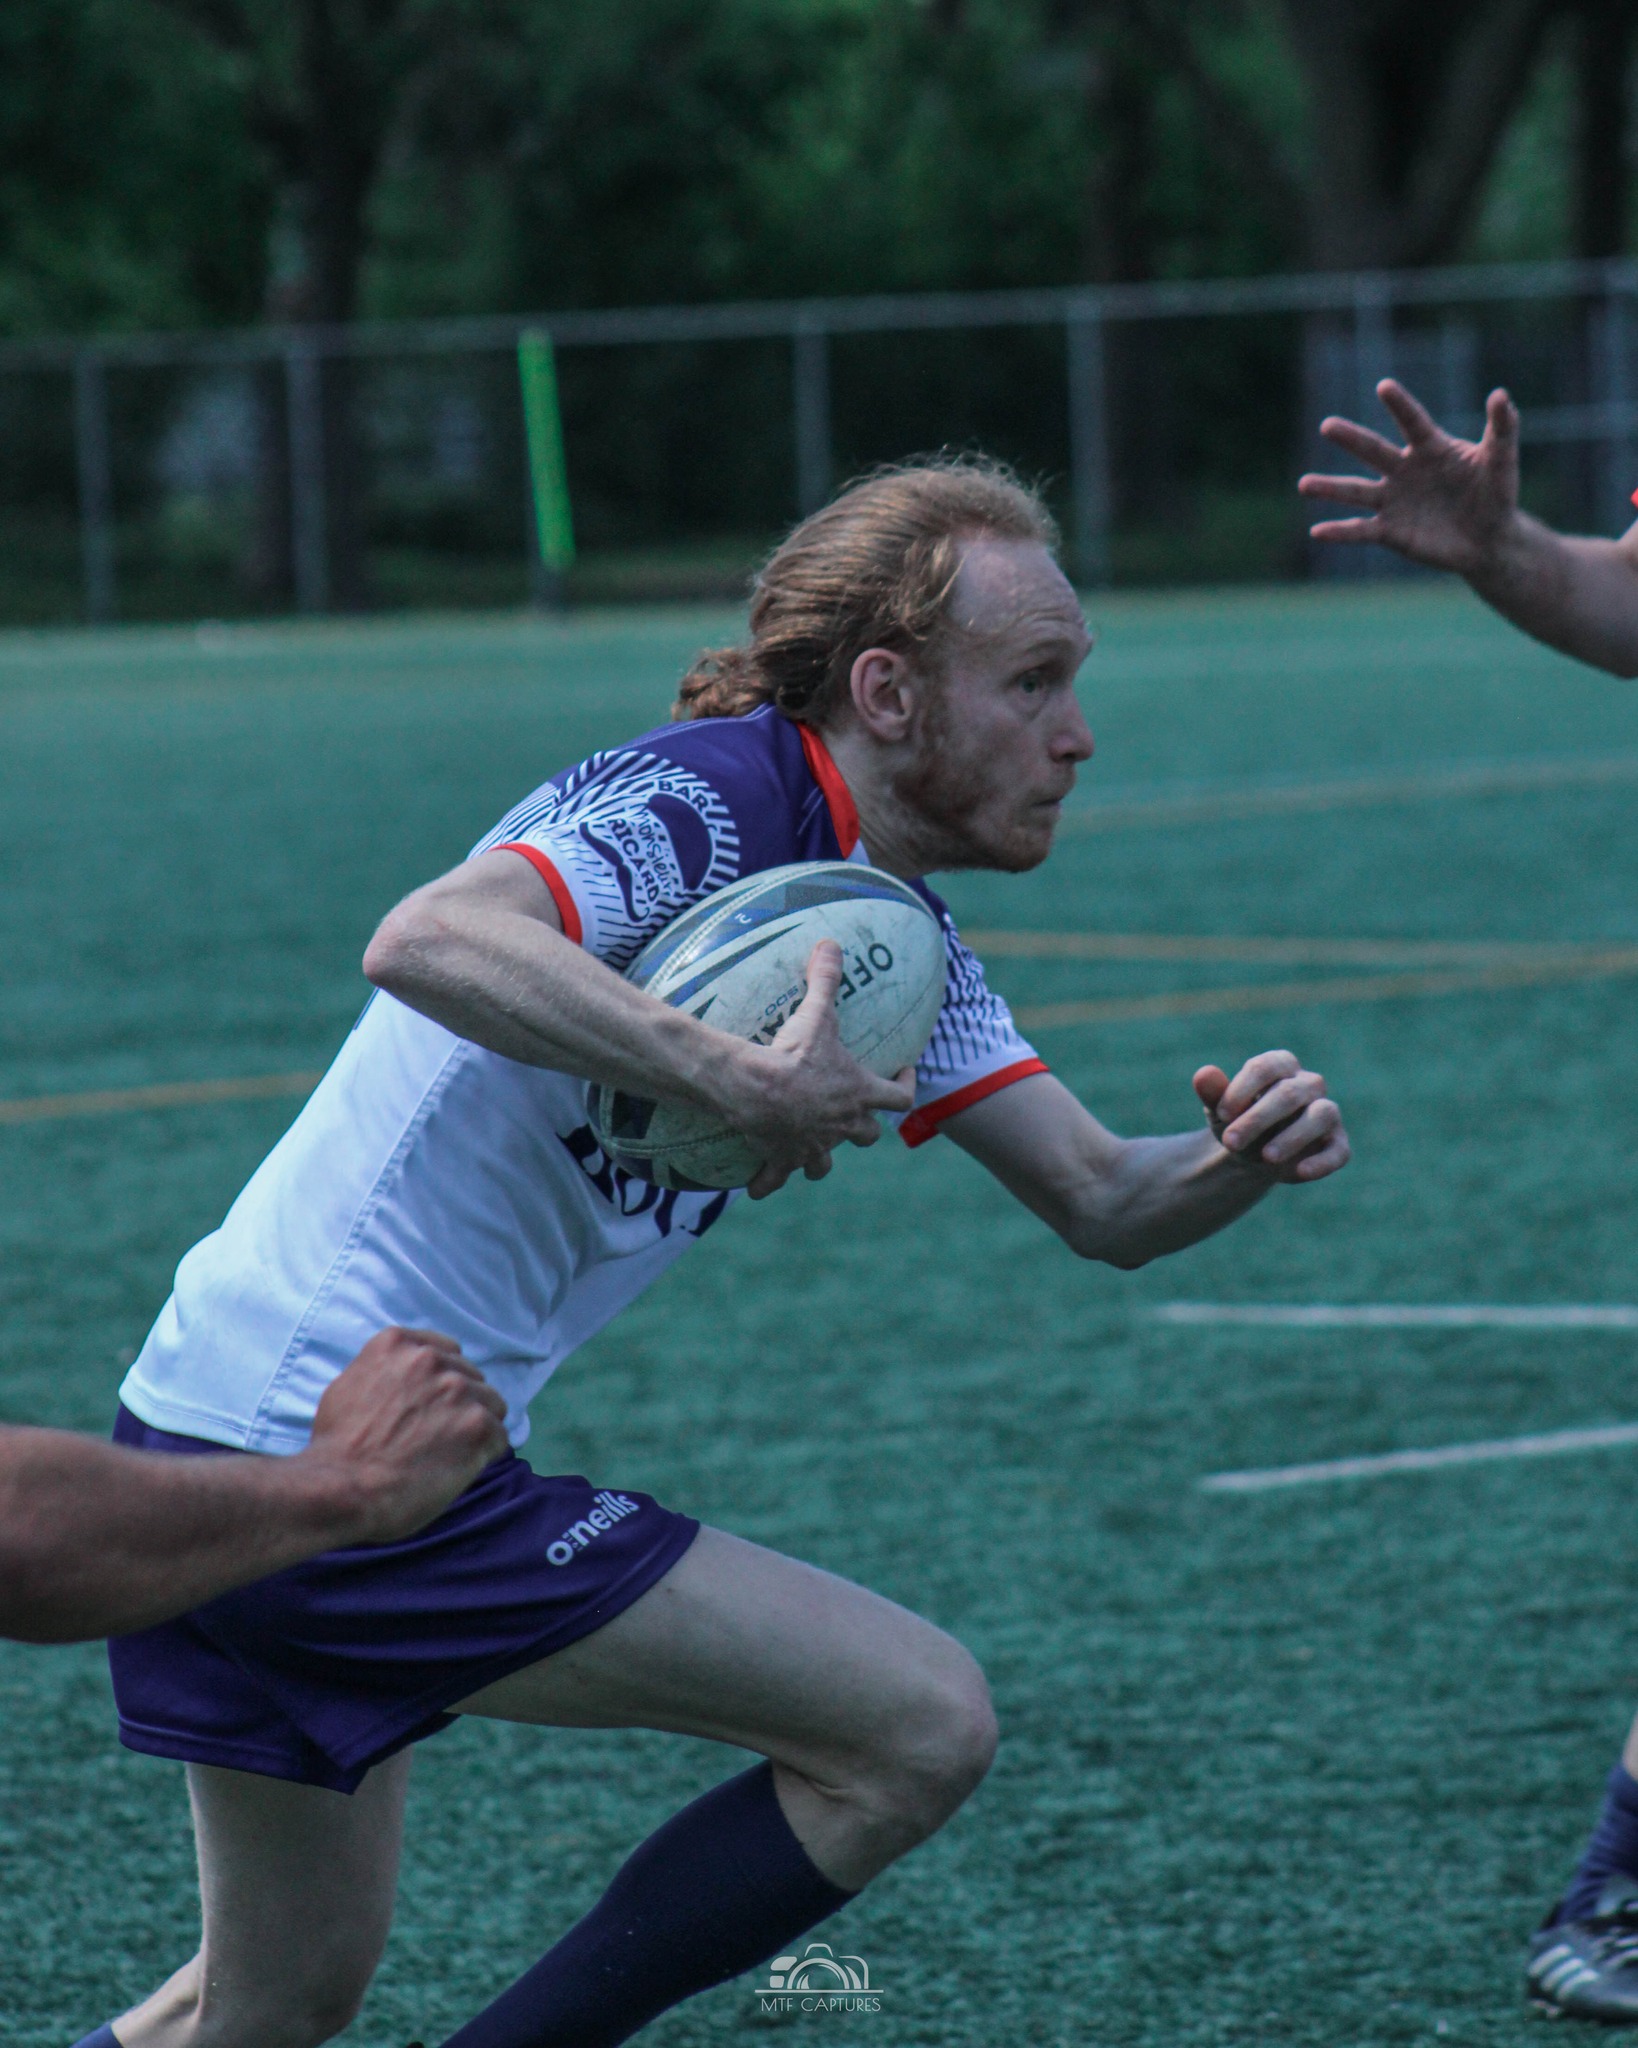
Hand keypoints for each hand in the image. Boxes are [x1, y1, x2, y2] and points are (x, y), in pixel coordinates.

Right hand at [301, 1327, 508, 1542]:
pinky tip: (459, 1469)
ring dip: (475, 1428)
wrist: (342, 1488)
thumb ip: (384, 1372)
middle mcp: (431, 1359)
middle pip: (470, 1378)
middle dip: (459, 1405)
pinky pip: (499, 1437)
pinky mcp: (478, 1425)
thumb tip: (404, 1379)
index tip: (432, 1405)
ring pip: (491, 1405)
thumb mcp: (348, 1386)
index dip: (442, 1382)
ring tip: (448, 1455)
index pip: (445, 1352)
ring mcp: (458, 1390)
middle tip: (437, 1437)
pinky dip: (485, 1455)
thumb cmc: (336, 1447)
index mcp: (398, 1343)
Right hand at [722, 940, 915, 1199]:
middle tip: (855, 1115)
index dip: (905, 1087)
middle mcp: (842, 1126)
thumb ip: (826, 979)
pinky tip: (759, 1185)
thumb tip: (831, 944)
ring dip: (822, 1158)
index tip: (904, 1075)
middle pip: (868, 1136)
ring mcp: (813, 1146)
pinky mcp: (782, 1158)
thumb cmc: (794, 1053)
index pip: (900, 1098)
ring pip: (826, 1164)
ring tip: (813, 1150)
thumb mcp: (816, 1013)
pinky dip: (768, 1181)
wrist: (758, 1091)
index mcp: (858, 1094)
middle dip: (865, 1129)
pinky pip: (776, 1177)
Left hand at [1192, 1052, 1349, 1183]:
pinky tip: (1300, 1172)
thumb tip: (1203, 1075)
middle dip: (1258, 1119)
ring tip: (1266, 1158)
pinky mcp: (1336, 1143)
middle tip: (1230, 1142)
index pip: (1266, 1067)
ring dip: (1293, 1137)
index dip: (1243, 1089)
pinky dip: (1323, 1162)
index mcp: (1281, 1066)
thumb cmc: (1238, 1122)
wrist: (1251, 1154)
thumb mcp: (1221, 1110)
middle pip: (1290, 1093)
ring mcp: (1327, 1113)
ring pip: (1322, 1115)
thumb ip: (1213, 1092)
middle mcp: (1309, 1084)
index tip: (1221, 1114)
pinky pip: (1339, 1150)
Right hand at [1298, 378, 1519, 575]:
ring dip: (1330, 488)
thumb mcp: (1502, 460)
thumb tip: (1500, 395)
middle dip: (1351, 439)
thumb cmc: (1496, 494)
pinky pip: (1360, 531)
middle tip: (1328, 426)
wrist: (1489, 539)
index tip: (1384, 387)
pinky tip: (1317, 532)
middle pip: (1373, 450)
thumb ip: (1503, 427)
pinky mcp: (1390, 532)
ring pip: (1356, 491)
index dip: (1400, 405)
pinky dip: (1339, 532)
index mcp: (1430, 448)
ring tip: (1304, 484)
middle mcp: (1404, 470)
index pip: (1412, 422)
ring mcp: (1394, 501)